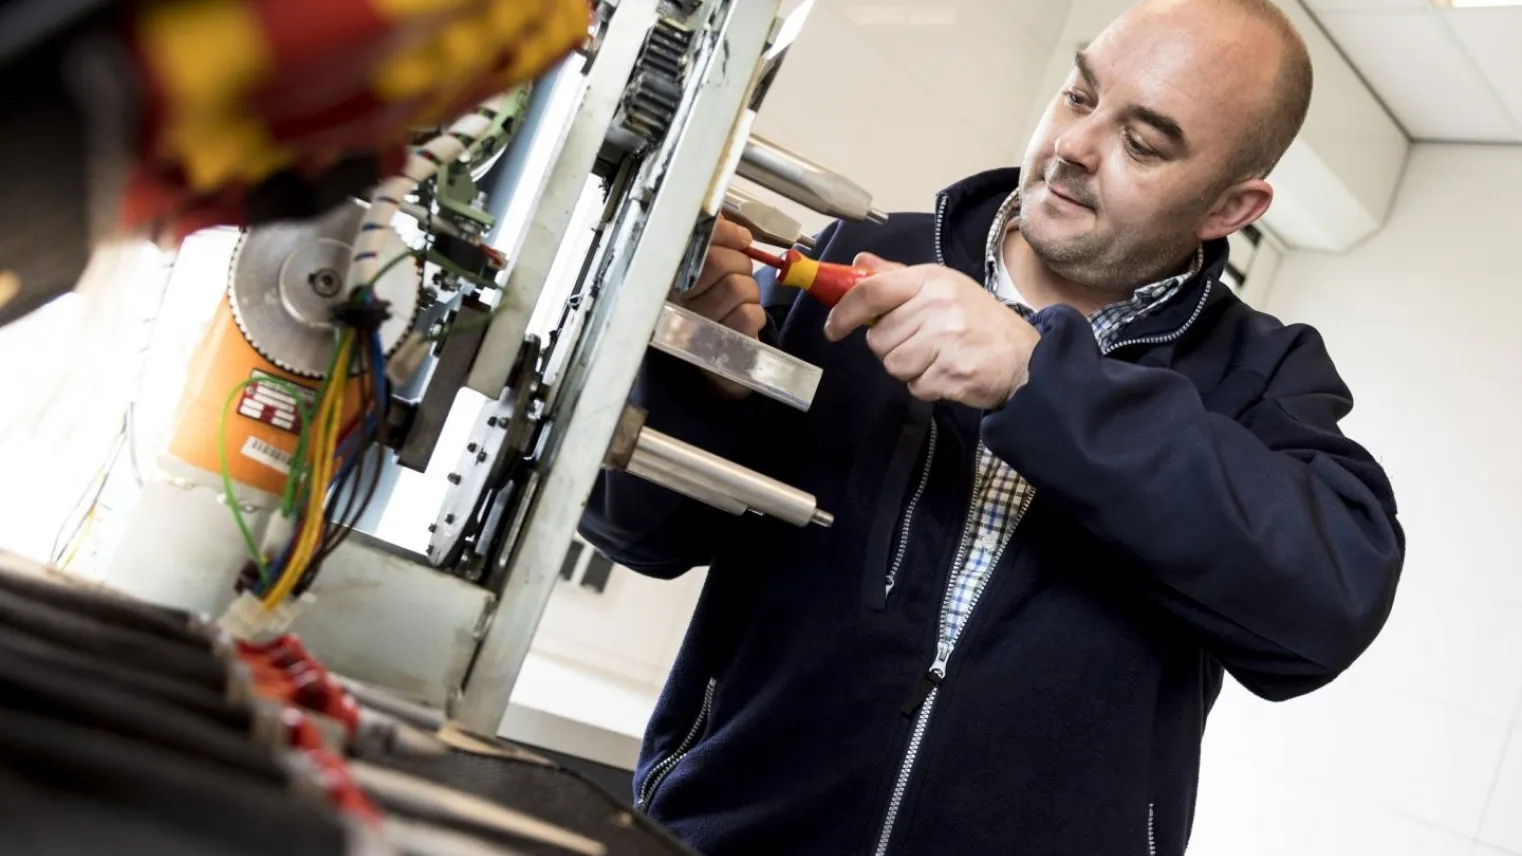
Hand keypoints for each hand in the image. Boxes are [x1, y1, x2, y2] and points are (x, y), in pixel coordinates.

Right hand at [670, 216, 765, 397]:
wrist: (717, 363)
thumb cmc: (712, 307)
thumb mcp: (707, 272)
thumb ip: (715, 241)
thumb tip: (733, 226)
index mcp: (668, 276)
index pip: (696, 241)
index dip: (726, 234)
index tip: (741, 238)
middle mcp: (674, 300)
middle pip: (722, 262)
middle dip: (741, 265)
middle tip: (738, 275)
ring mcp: (695, 325)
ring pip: (740, 287)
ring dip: (749, 293)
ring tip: (737, 303)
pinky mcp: (719, 346)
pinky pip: (750, 314)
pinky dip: (755, 316)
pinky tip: (740, 323)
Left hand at [824, 255, 1040, 408]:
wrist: (1025, 359)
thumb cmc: (980, 323)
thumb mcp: (943, 288)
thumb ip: (896, 277)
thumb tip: (859, 262)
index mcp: (932, 279)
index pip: (872, 290)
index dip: (844, 311)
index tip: (833, 327)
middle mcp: (939, 305)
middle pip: (878, 338)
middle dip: (892, 347)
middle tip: (923, 342)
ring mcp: (948, 339)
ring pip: (893, 364)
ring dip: (910, 368)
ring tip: (939, 356)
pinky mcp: (953, 372)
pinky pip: (915, 386)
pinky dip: (927, 385)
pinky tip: (949, 372)